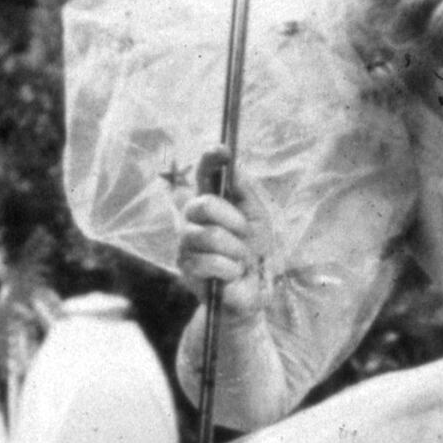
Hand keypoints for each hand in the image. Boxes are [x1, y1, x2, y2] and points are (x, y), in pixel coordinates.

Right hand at [175, 152, 266, 311]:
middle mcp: (192, 219)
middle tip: (244, 236)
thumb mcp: (257, 219)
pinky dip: (228, 270)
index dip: (209, 160)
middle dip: (233, 220)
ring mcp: (185, 242)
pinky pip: (208, 261)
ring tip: (240, 260)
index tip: (222, 150)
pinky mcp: (185, 267)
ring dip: (235, 250)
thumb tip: (234, 167)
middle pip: (204, 204)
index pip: (204, 175)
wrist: (255, 292)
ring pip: (209, 235)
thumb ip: (245, 193)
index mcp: (211, 203)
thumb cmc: (256, 254)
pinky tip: (232, 275)